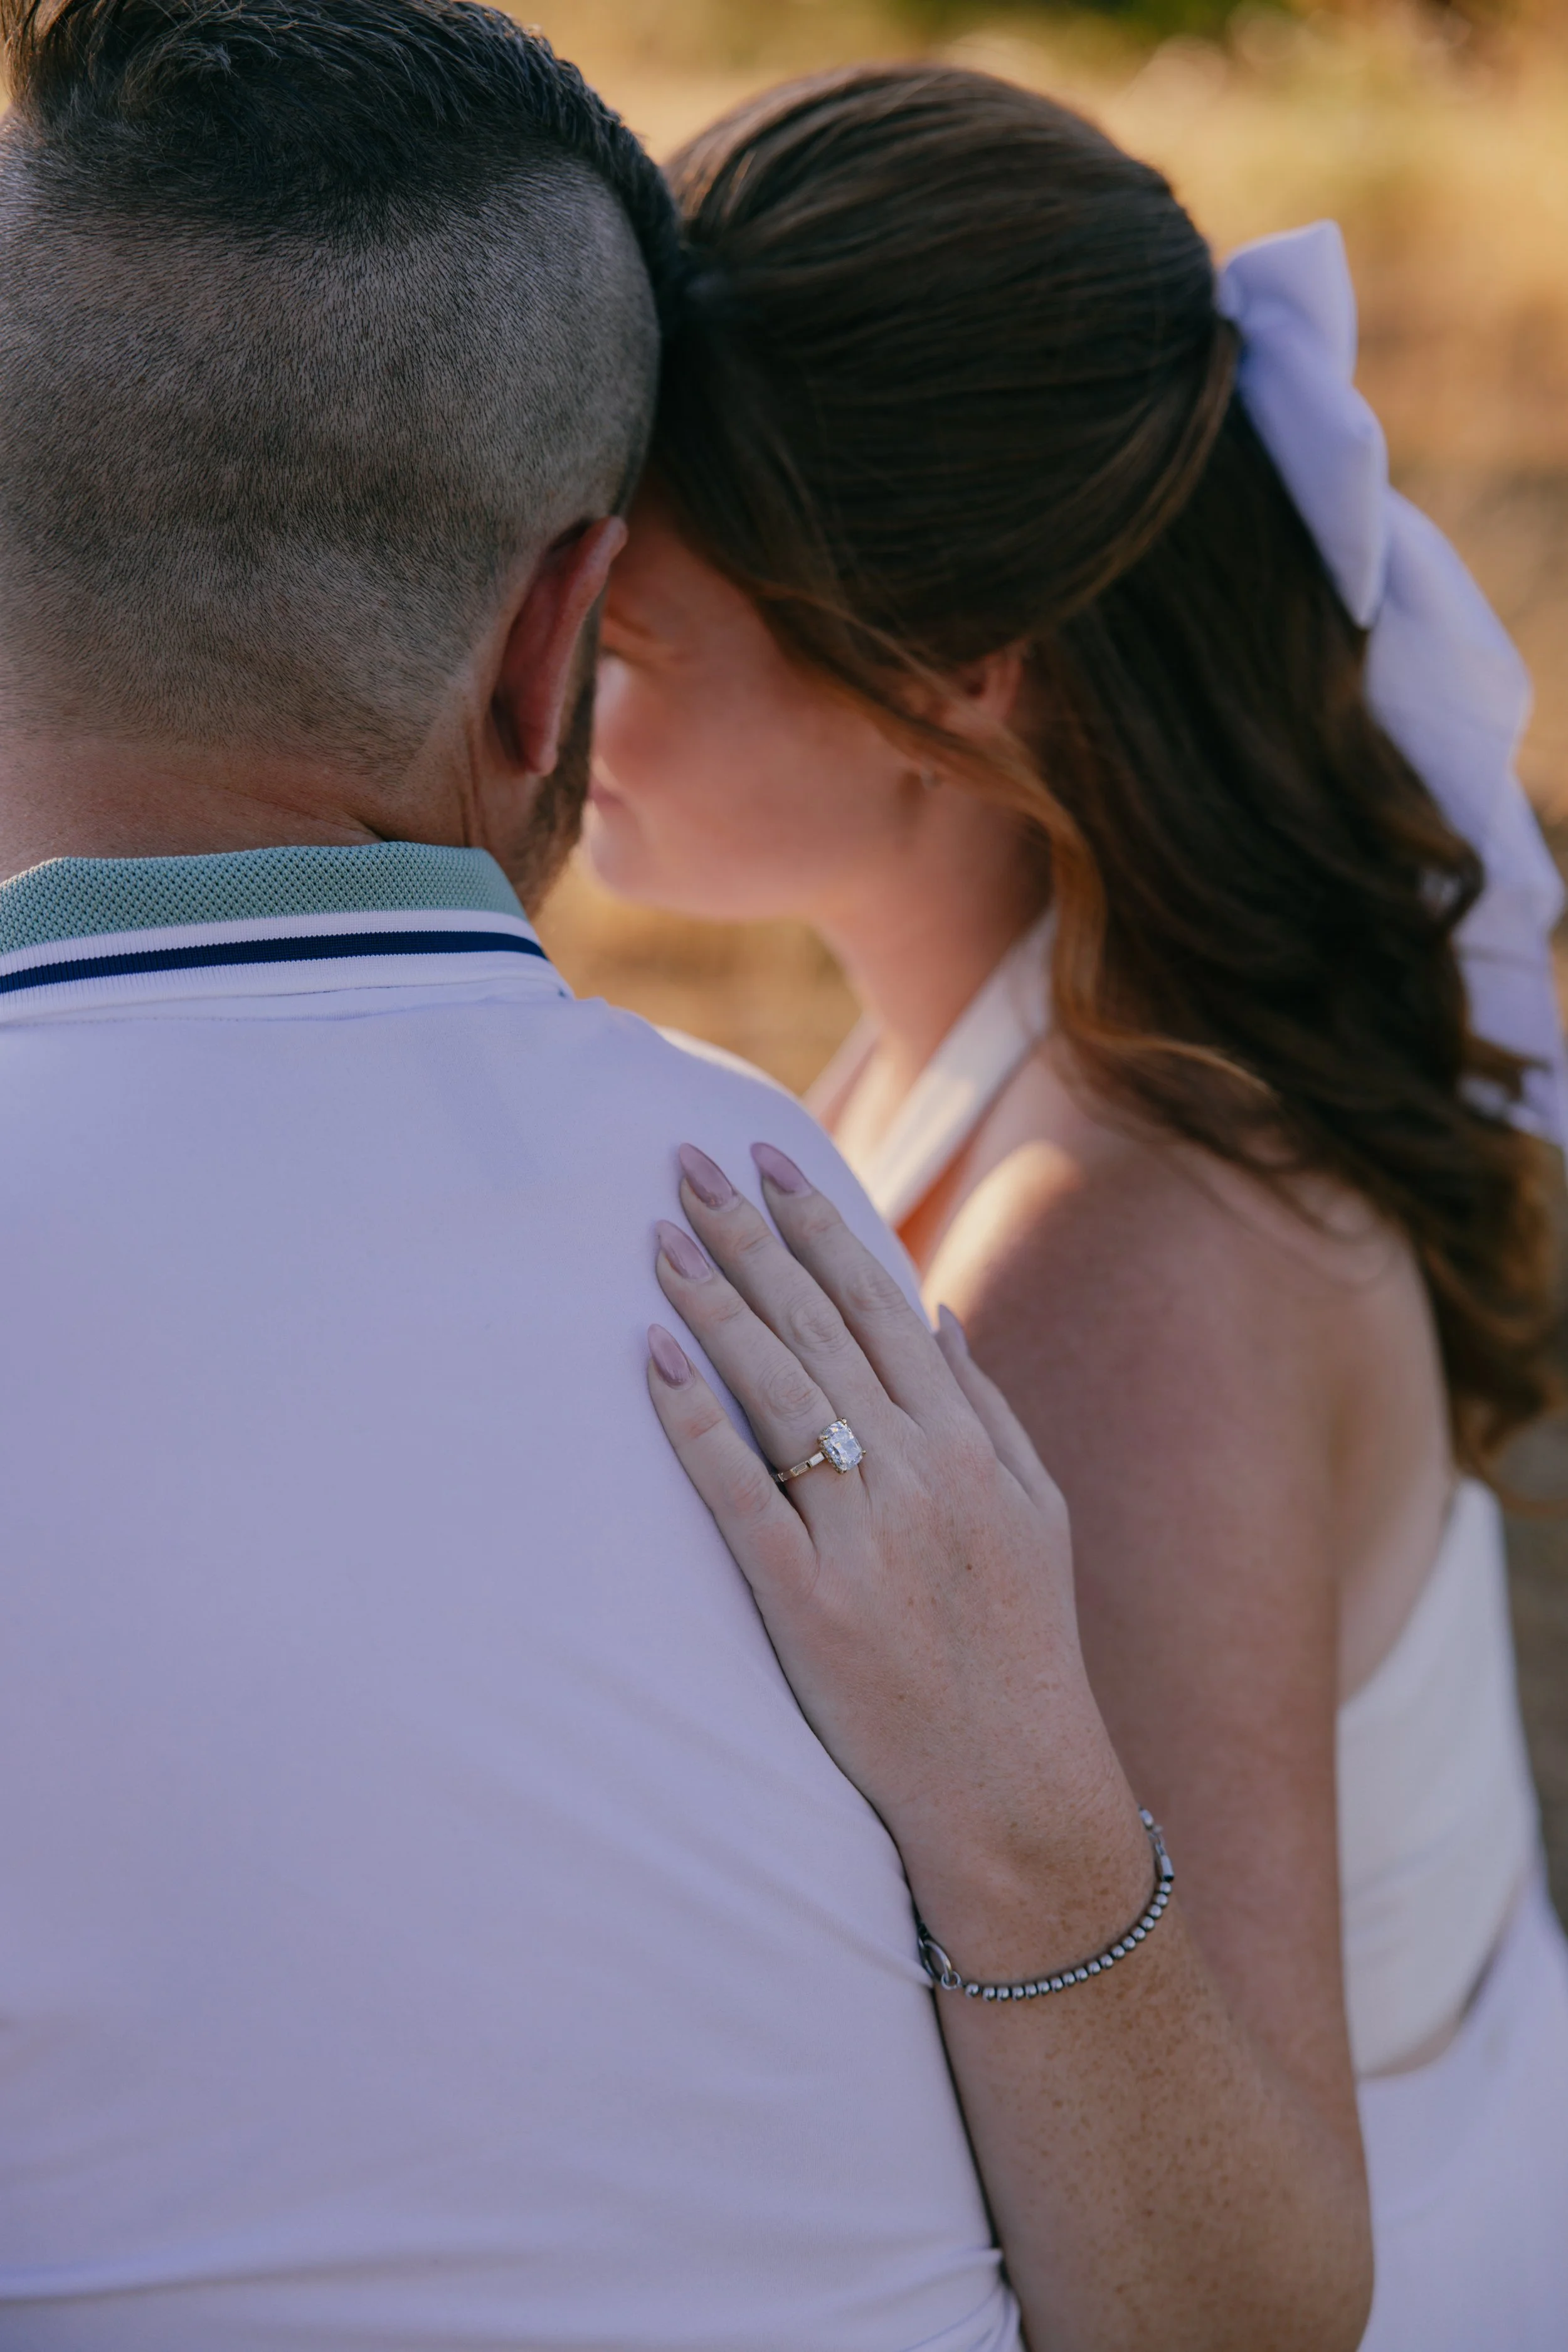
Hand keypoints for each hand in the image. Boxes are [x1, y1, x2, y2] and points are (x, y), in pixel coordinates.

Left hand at [646, 1141, 1149, 1971]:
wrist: (1017, 1796)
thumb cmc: (1023, 1653)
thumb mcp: (1036, 1515)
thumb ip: (987, 1410)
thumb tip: (934, 1312)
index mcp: (967, 1447)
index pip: (877, 1303)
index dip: (816, 1226)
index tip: (766, 1161)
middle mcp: (920, 1475)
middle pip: (819, 1327)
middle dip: (750, 1236)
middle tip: (686, 1163)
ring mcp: (866, 1539)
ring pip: (780, 1392)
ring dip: (716, 1305)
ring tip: (659, 1238)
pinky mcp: (812, 1606)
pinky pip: (744, 1495)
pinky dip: (697, 1424)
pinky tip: (652, 1362)